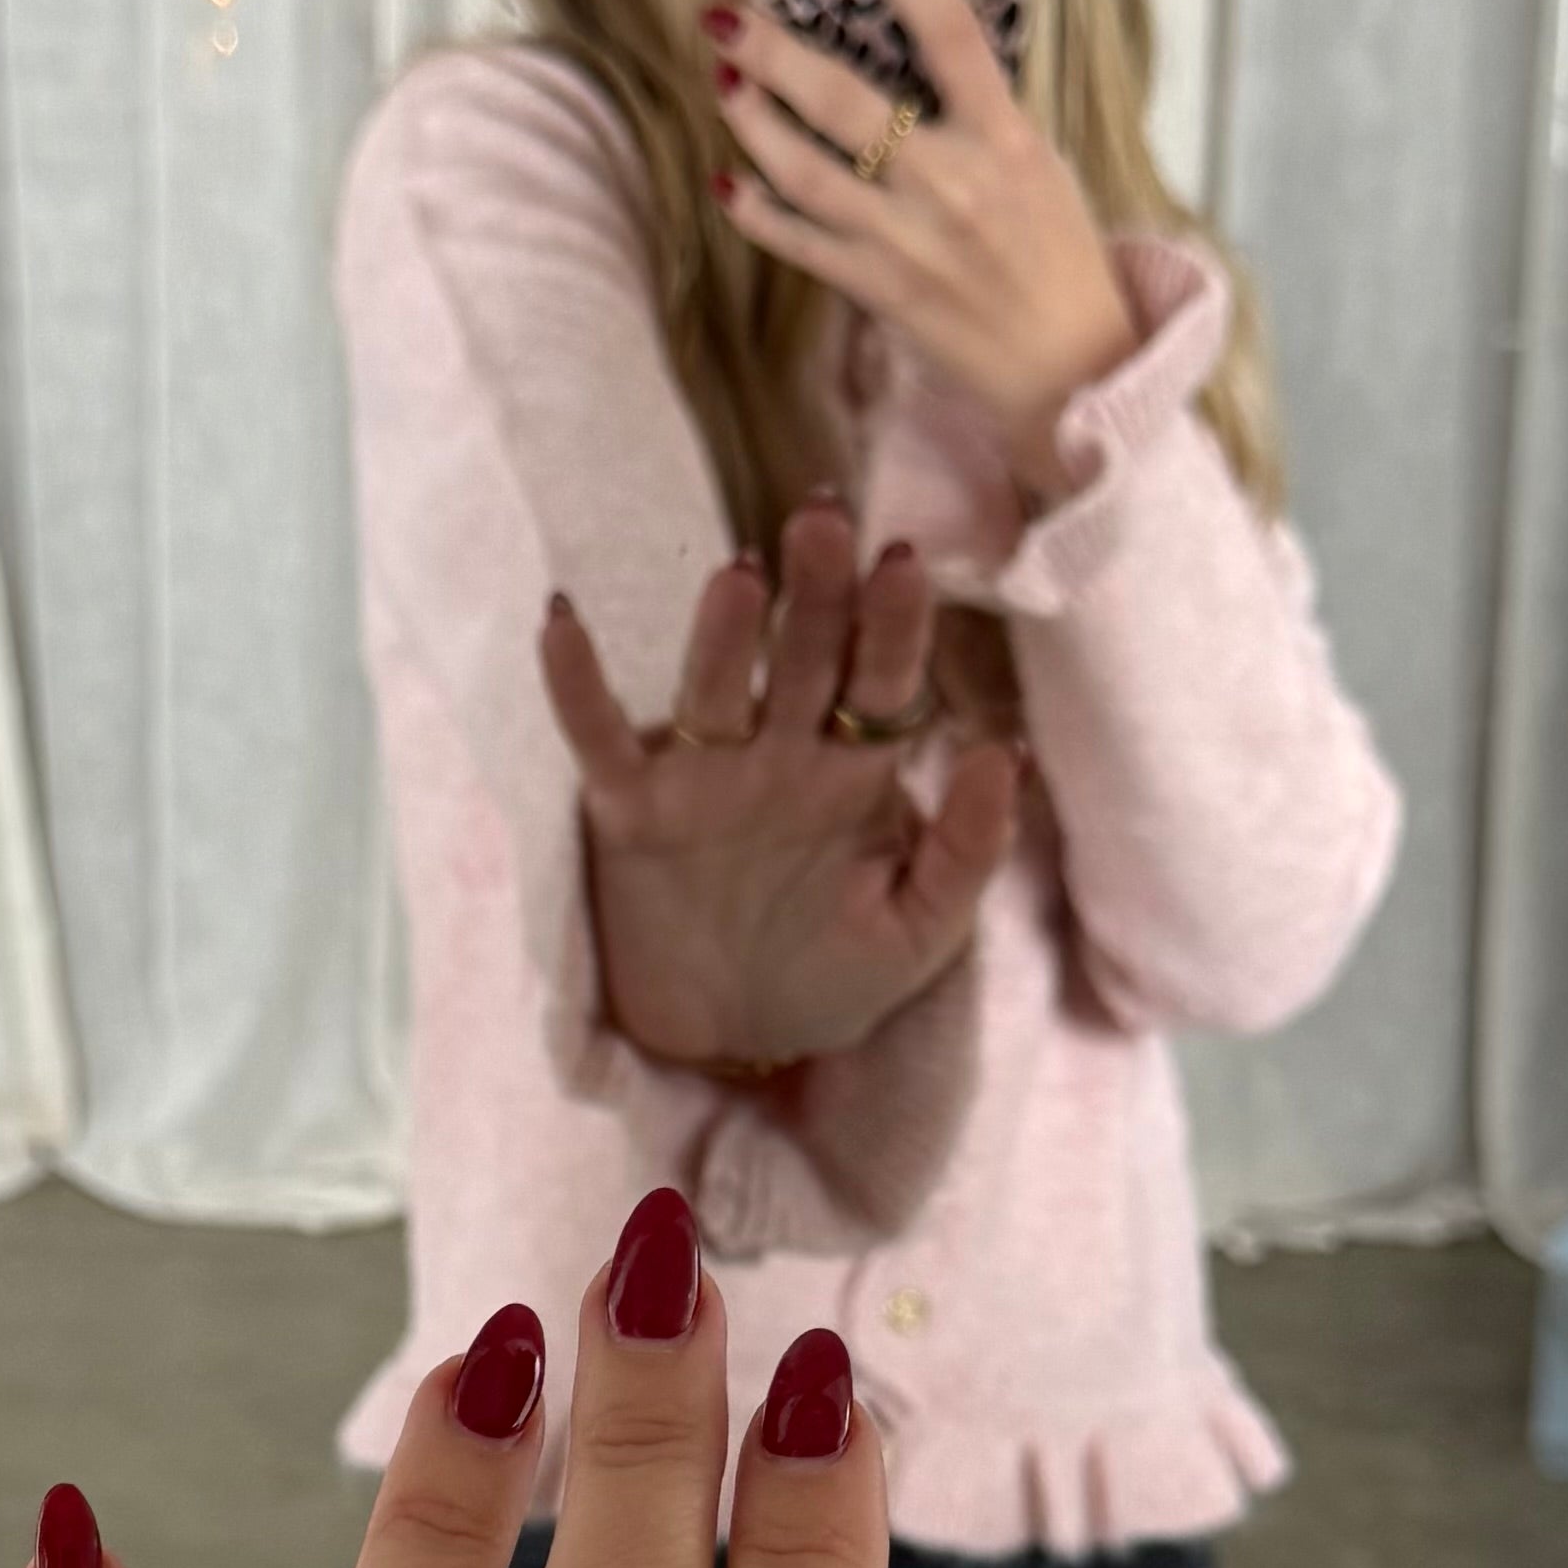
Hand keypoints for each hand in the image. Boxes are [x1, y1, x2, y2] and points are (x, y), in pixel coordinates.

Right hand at [548, 505, 1021, 1070]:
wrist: (737, 1046)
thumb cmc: (831, 976)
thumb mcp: (921, 931)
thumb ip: (967, 849)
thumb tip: (1006, 750)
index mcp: (855, 772)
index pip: (881, 681)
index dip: (892, 624)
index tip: (902, 564)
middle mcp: (780, 756)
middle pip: (801, 659)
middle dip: (814, 593)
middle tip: (822, 520)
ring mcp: (703, 778)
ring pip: (714, 688)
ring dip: (724, 633)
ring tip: (740, 574)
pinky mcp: (631, 812)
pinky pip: (600, 740)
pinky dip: (576, 686)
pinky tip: (561, 621)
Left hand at [708, 0, 1137, 499]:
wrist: (1067, 364)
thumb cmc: (1057, 253)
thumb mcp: (1038, 163)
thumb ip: (979, 111)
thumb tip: (915, 49)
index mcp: (1003, 137)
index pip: (949, 28)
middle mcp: (950, 183)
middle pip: (845, 100)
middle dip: (774, 51)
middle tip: (723, 12)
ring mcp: (906, 239)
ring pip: (804, 170)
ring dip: (751, 120)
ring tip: (723, 80)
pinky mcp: (877, 288)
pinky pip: (798, 242)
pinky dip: (754, 211)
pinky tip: (726, 179)